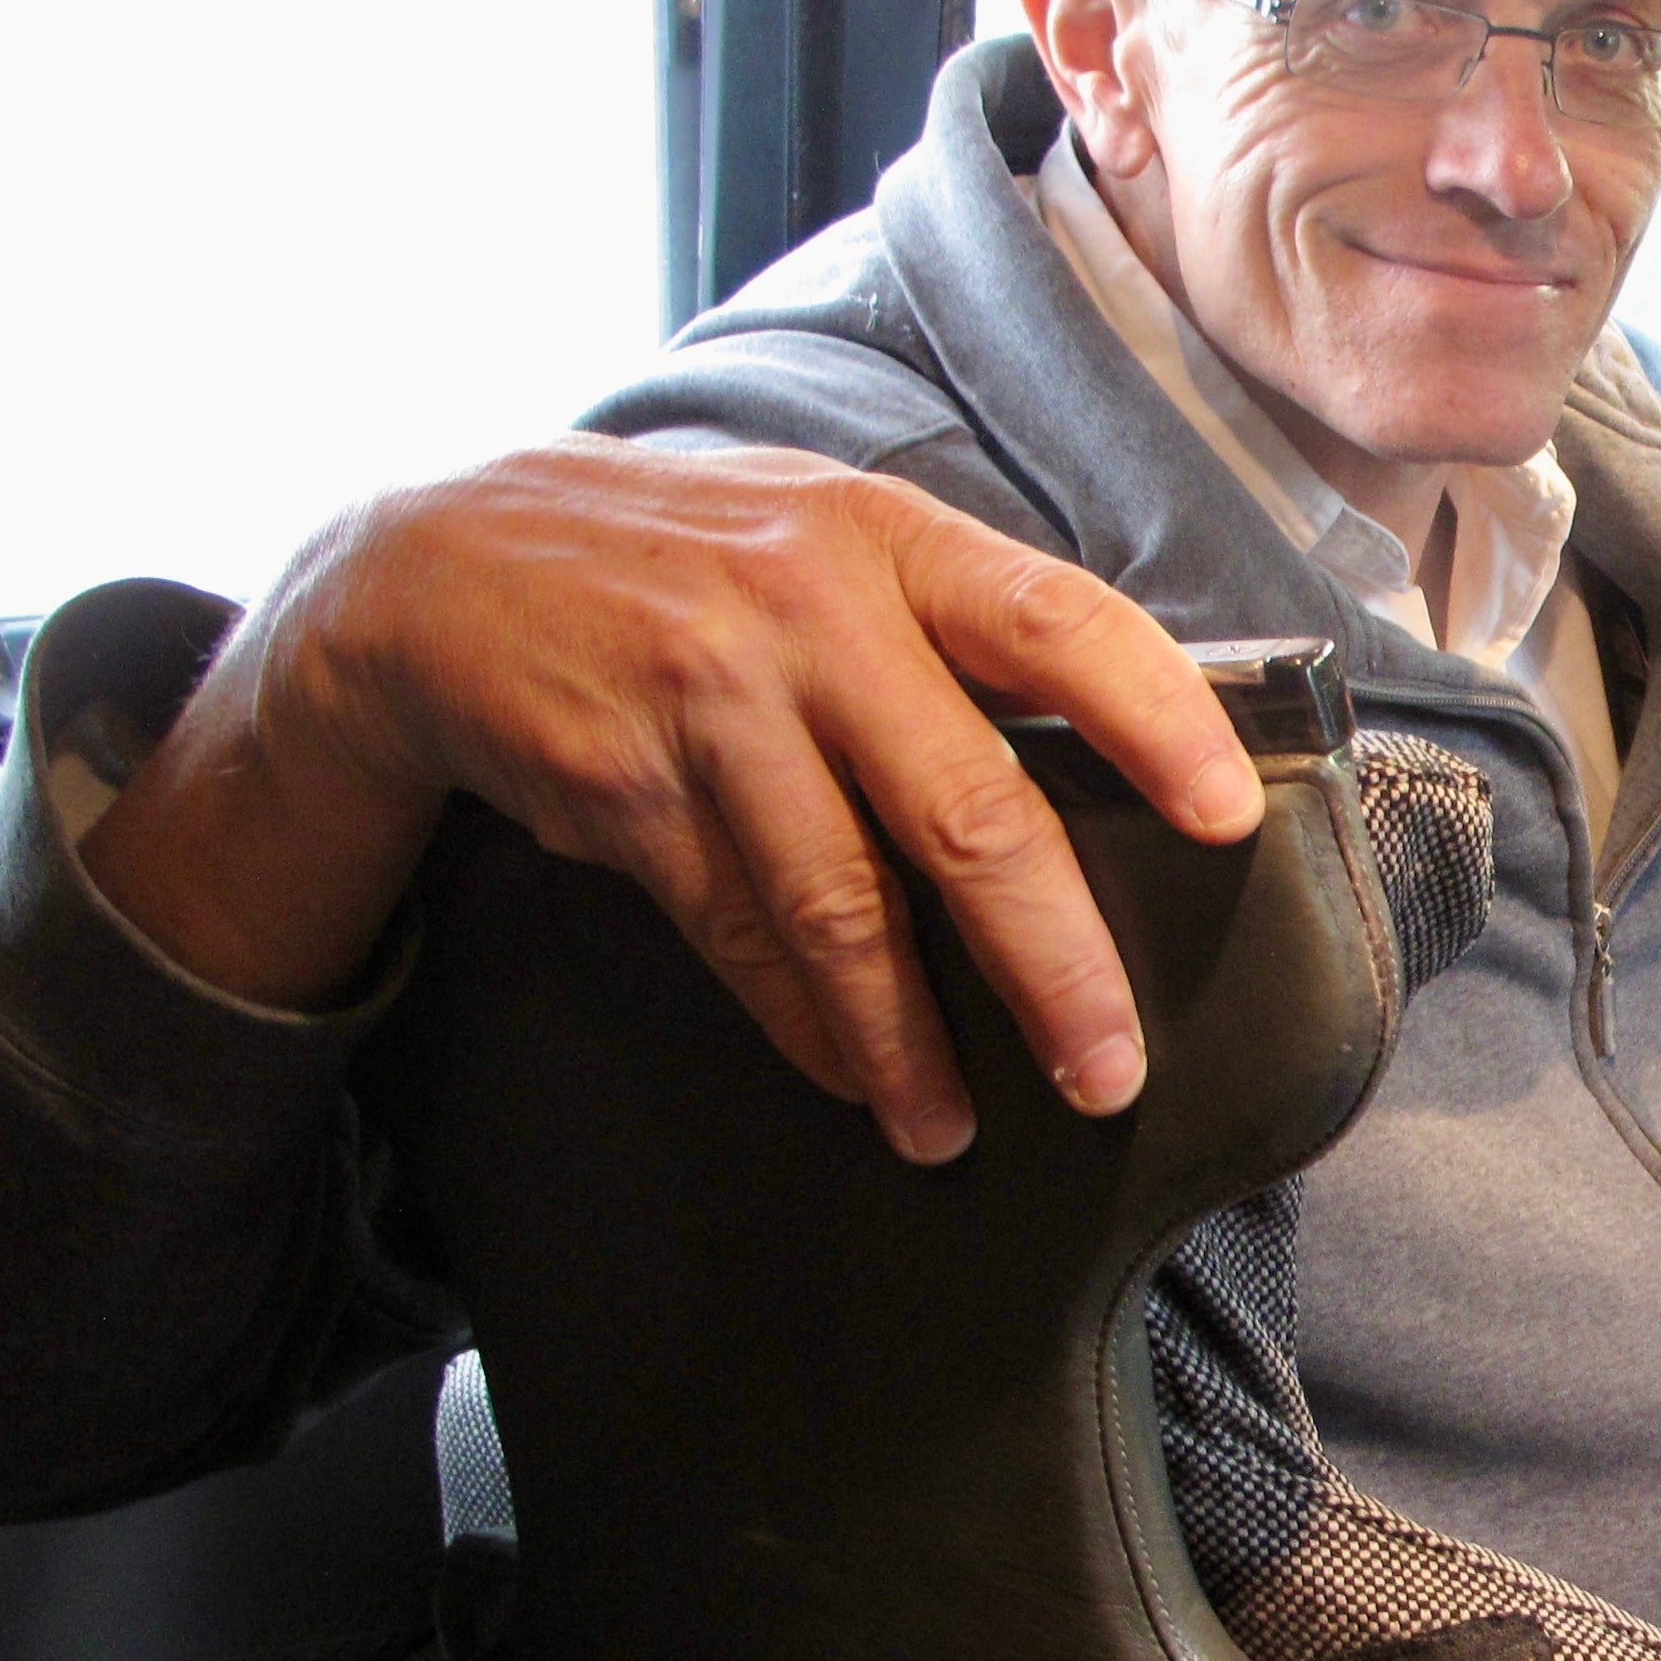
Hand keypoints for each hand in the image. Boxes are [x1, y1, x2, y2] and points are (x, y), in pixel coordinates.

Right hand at [81, 439, 1264, 1162]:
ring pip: (844, 905)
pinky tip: (854, 1078)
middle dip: (1053, 961)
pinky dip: (805, 1023)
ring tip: (959, 1126)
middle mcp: (806, 606)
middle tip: (1108, 1070)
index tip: (1231, 821)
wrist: (429, 570)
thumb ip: (952, 624)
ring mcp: (707, 698)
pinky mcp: (622, 786)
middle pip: (969, 809)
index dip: (1159, 721)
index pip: (1060, 623)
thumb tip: (1131, 749)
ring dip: (910, 1040)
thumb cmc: (687, 566)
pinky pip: (739, 933)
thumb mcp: (821, 537)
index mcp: (887, 534)